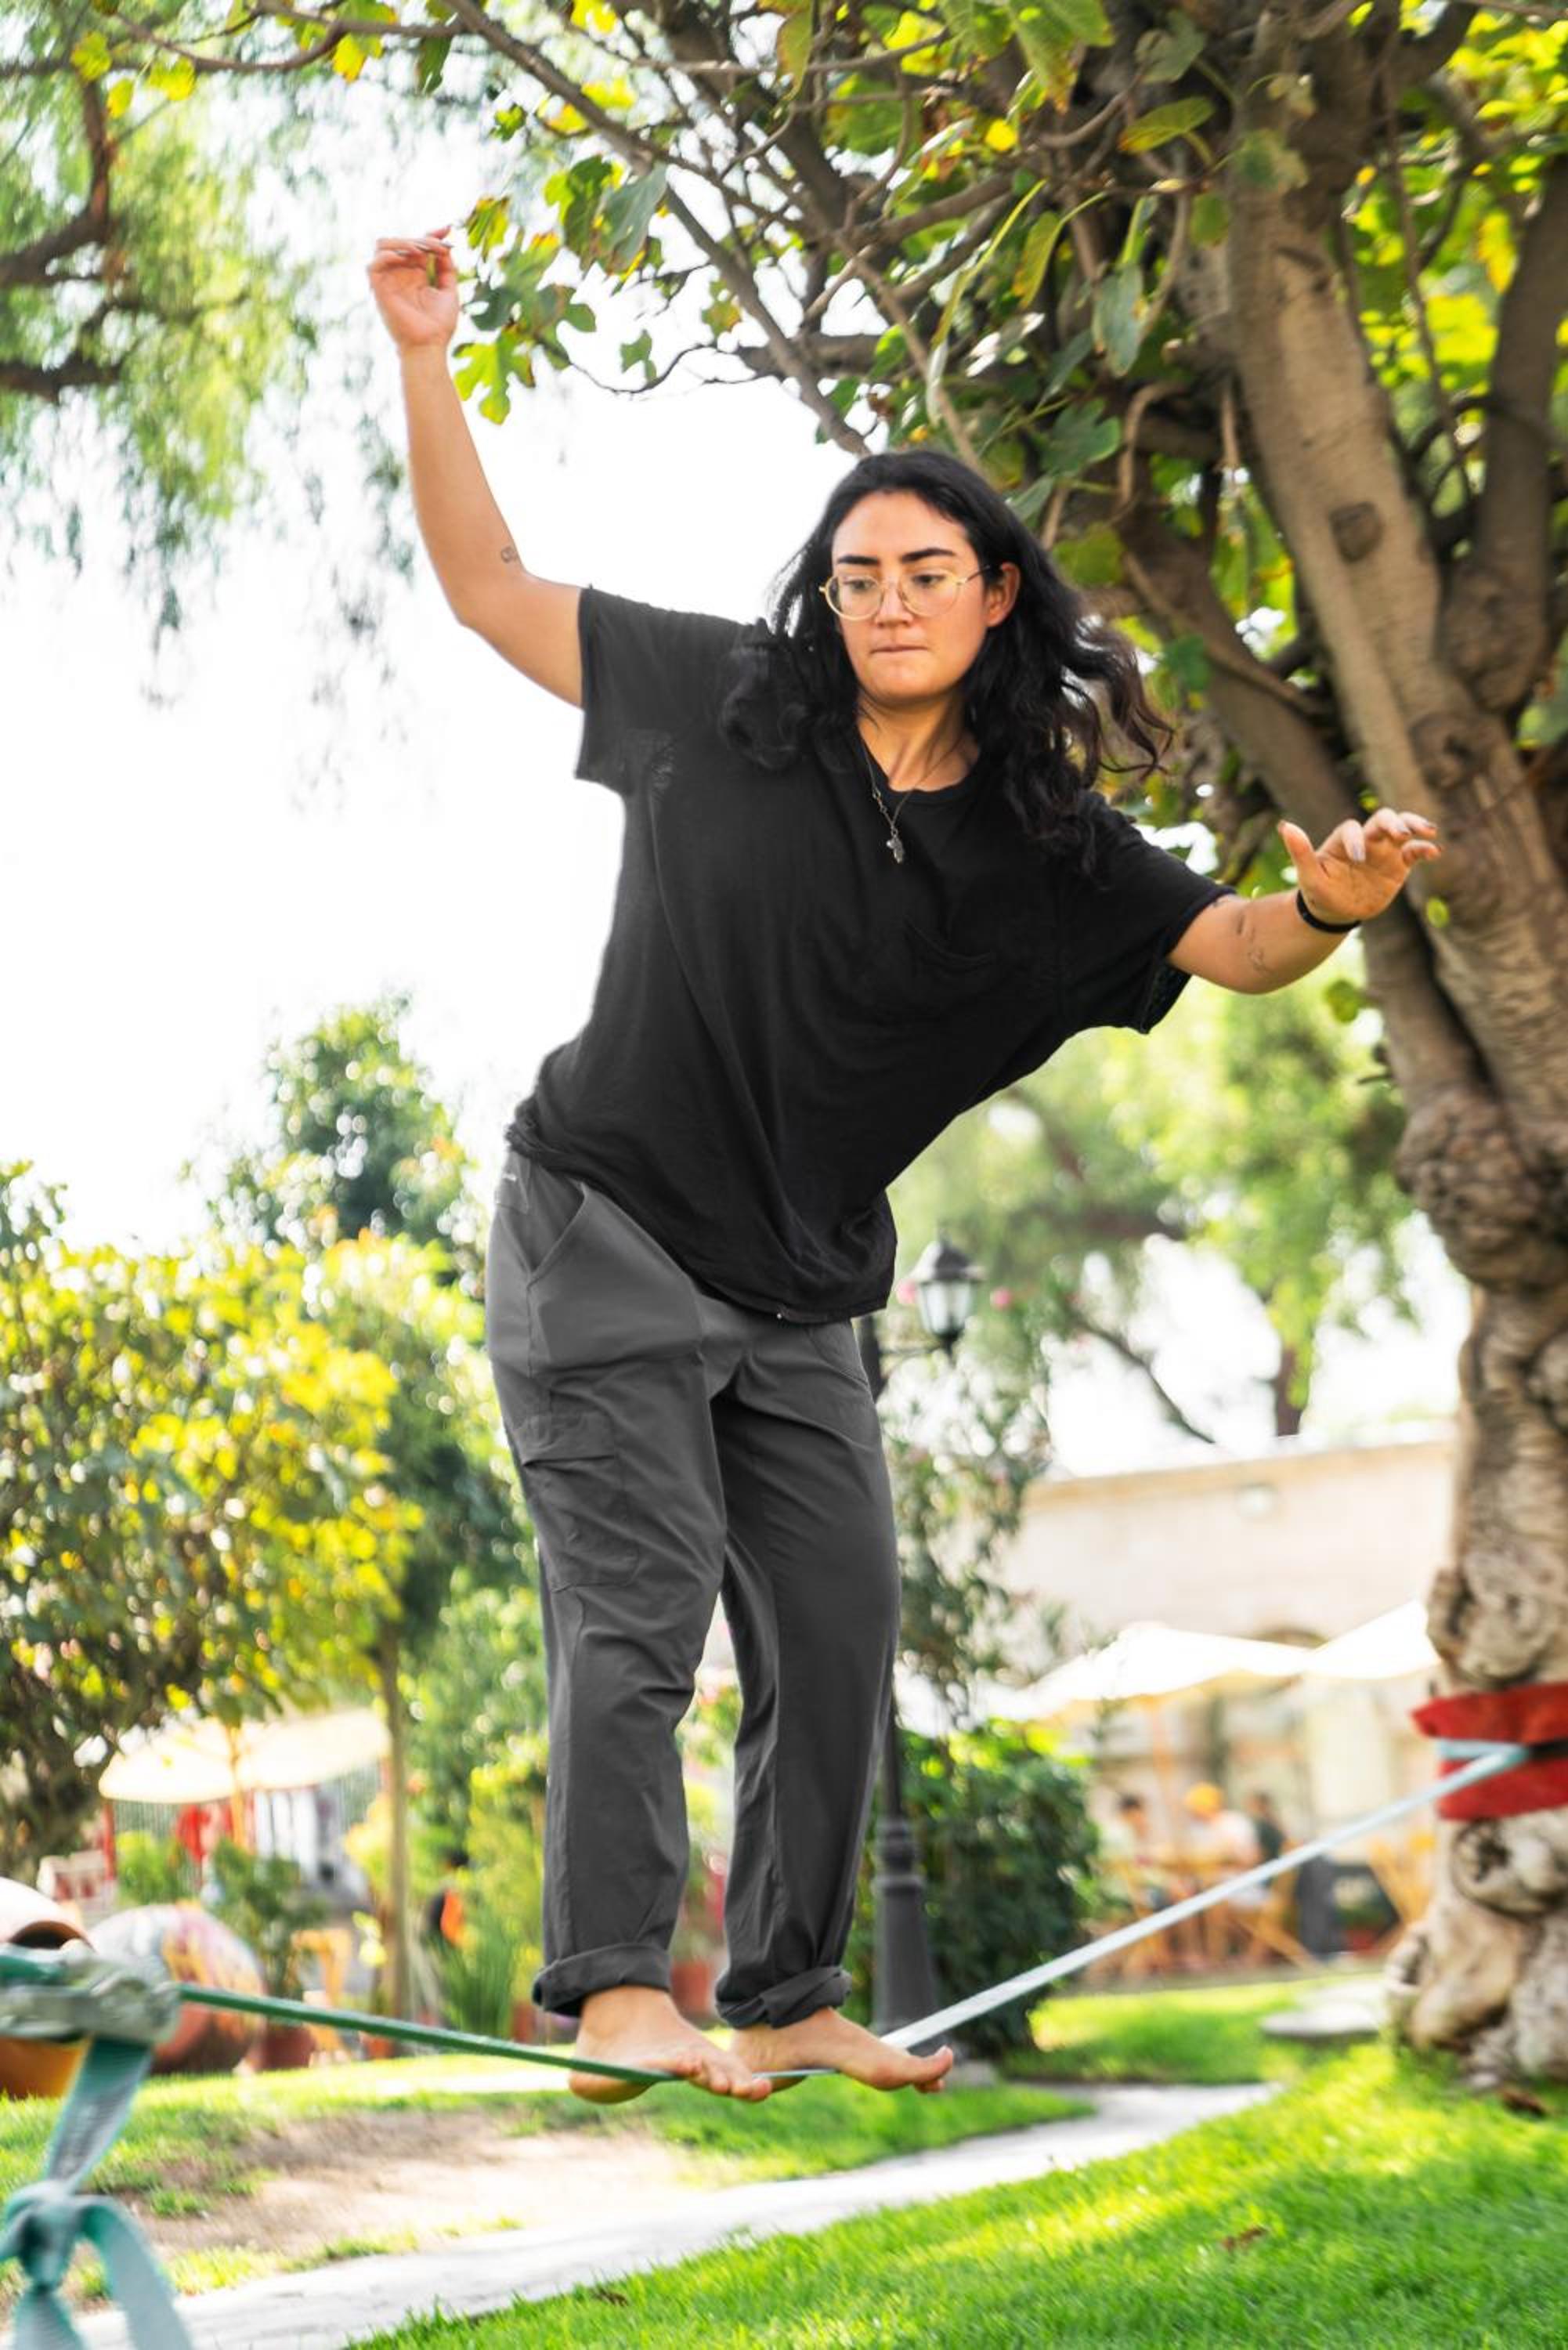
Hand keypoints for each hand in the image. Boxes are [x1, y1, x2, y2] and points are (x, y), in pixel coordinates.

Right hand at [366, 225, 458, 352]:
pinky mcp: (379, 291)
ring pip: (383, 246)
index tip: (447, 228)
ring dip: (402, 242)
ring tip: (421, 251)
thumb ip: (446, 268)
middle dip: (421, 238)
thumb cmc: (439, 325)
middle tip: (437, 247)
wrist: (430, 345)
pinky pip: (372, 266)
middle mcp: (399, 275)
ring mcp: (388, 282)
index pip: (417, 245)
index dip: (431, 233)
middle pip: (401, 241)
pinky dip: (387, 256)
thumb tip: (445, 245)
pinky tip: (405, 258)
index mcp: (415, 275)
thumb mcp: (449, 291)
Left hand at [1277, 807, 1442, 924]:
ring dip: (1415, 825)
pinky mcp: (1400, 865)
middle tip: (1402, 833)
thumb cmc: (1319, 892)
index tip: (1358, 858)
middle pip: (1384, 819)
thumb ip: (1300, 852)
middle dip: (1394, 822)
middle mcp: (1367, 840)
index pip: (1353, 829)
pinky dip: (1425, 849)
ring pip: (1403, 829)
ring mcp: (1385, 851)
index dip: (1356, 840)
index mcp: (1344, 840)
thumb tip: (1285, 825)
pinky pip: (1415, 852)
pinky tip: (1435, 852)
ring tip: (1428, 831)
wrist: (1335, 912)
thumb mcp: (1308, 876)